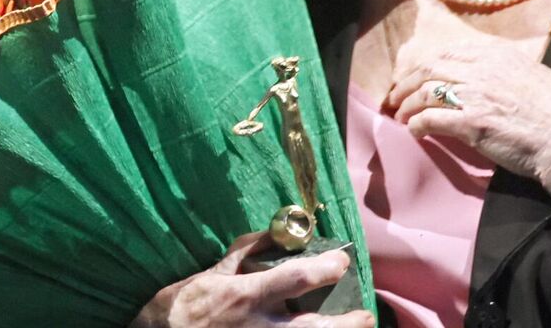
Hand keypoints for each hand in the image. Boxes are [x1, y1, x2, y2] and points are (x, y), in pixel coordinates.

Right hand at [129, 232, 374, 327]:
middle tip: (366, 316)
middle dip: (345, 324)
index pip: (293, 280)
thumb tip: (276, 232)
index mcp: (245, 296)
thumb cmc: (184, 304)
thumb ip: (247, 252)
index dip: (323, 269)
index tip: (343, 262)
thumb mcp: (212, 271)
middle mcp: (257, 326)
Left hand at [384, 0, 550, 202]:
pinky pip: (430, 120)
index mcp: (498, 54)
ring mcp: (475, 94)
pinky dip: (417, 126)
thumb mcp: (534, 76)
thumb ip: (505, 72)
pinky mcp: (470, 123)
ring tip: (402, 117)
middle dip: (406, 83)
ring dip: (407, 105)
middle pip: (429, 69)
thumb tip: (485, 78)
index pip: (448, 52)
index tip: (416, 76)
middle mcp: (482, 68)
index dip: (426, 65)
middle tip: (396, 98)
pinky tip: (416, 133)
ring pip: (424, 93)